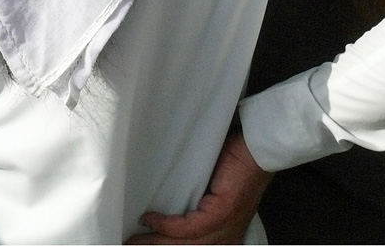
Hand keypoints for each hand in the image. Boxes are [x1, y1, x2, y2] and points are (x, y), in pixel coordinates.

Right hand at [125, 133, 271, 244]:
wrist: (257, 150)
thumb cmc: (237, 163)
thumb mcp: (214, 191)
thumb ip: (197, 202)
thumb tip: (167, 200)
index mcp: (226, 233)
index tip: (141, 241)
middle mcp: (227, 236)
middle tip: (127, 244)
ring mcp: (225, 227)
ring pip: (183, 244)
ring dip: (154, 242)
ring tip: (132, 239)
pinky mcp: (221, 213)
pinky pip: (189, 227)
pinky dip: (166, 226)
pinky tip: (149, 220)